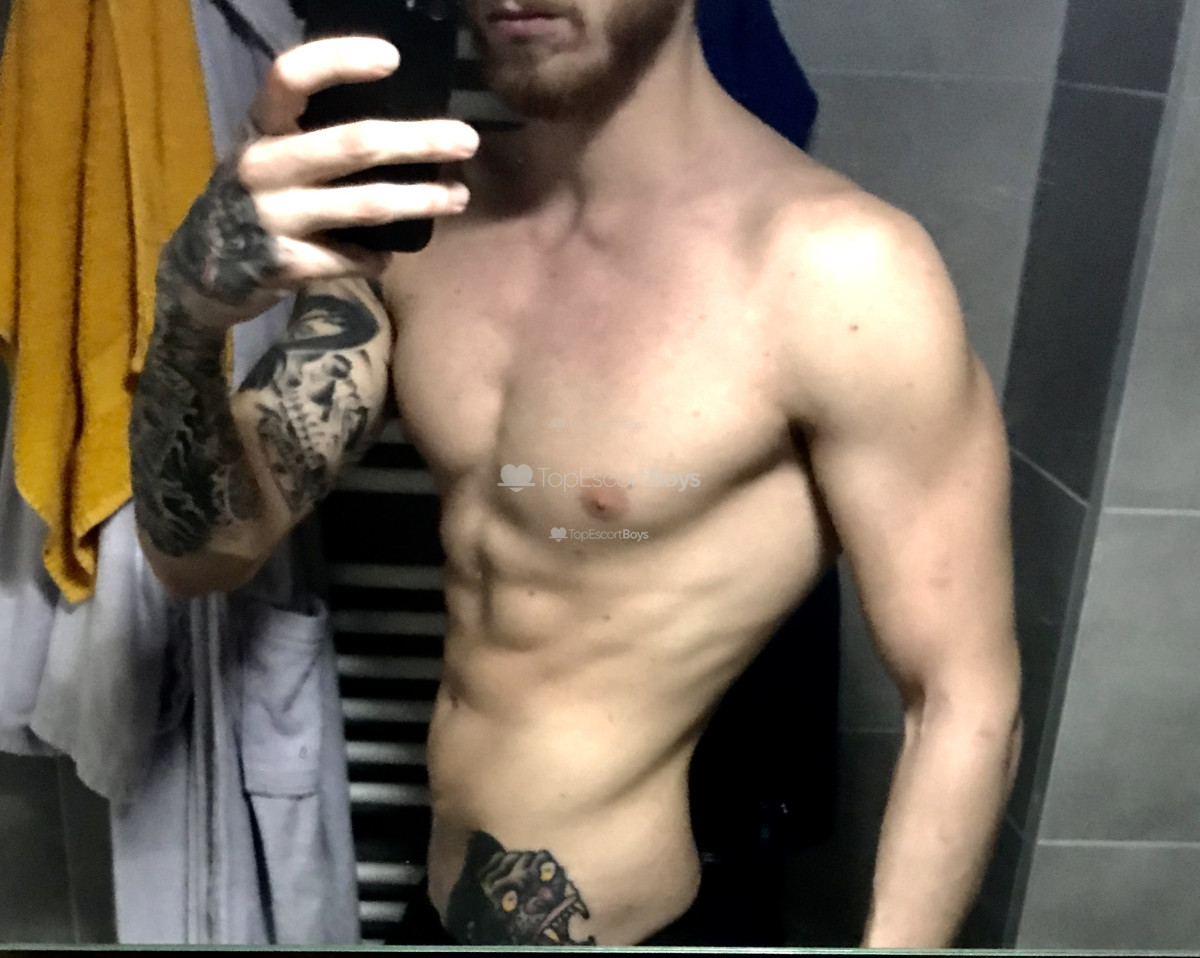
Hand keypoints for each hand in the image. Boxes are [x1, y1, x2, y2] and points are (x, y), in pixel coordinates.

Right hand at [163, 36, 479, 328]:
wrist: (201, 271)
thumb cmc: (256, 201)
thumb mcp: (270, 156)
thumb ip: (314, 137)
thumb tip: (402, 127)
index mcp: (260, 128)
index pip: (292, 76)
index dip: (340, 60)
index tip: (392, 58)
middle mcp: (264, 166)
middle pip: (355, 144)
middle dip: (419, 141)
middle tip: (467, 140)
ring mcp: (274, 217)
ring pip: (367, 205)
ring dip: (421, 200)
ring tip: (459, 196)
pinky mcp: (286, 264)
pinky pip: (353, 259)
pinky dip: (377, 259)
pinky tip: (387, 257)